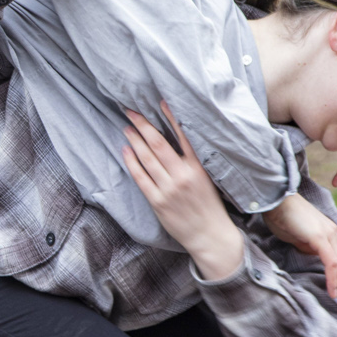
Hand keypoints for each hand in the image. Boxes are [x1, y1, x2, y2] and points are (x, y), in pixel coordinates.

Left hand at [120, 106, 243, 280]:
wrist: (210, 235)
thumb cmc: (209, 206)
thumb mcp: (208, 178)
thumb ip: (194, 160)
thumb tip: (178, 139)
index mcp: (198, 167)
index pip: (184, 136)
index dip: (171, 117)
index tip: (160, 102)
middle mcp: (183, 176)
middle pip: (159, 144)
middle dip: (143, 125)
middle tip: (132, 111)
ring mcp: (169, 189)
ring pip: (147, 159)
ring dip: (135, 140)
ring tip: (127, 127)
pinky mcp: (158, 202)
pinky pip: (141, 178)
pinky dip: (132, 162)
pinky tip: (125, 150)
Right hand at [261, 193, 336, 314]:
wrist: (276, 200)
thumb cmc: (283, 217)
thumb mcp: (300, 235)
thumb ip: (310, 245)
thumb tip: (314, 255)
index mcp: (329, 232)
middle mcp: (333, 233)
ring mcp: (328, 235)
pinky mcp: (319, 238)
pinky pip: (331, 262)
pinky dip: (333, 279)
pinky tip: (333, 293)